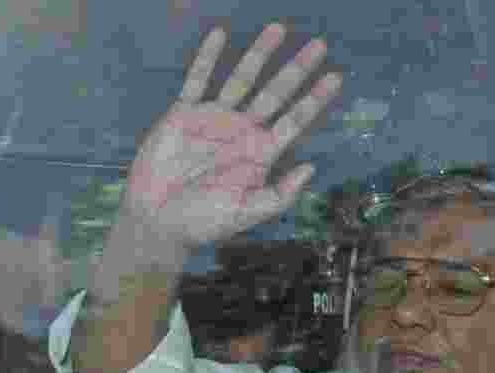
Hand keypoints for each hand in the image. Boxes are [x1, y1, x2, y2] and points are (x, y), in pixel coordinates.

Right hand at [121, 23, 341, 248]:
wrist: (158, 220)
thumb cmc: (204, 222)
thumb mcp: (246, 212)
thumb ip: (279, 194)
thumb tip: (311, 168)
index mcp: (262, 152)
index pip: (295, 120)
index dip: (315, 99)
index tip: (336, 77)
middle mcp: (243, 130)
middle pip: (276, 92)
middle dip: (297, 69)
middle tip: (319, 45)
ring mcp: (215, 119)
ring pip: (242, 79)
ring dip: (259, 54)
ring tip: (279, 28)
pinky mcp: (184, 114)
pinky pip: (197, 80)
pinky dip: (208, 58)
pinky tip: (220, 35)